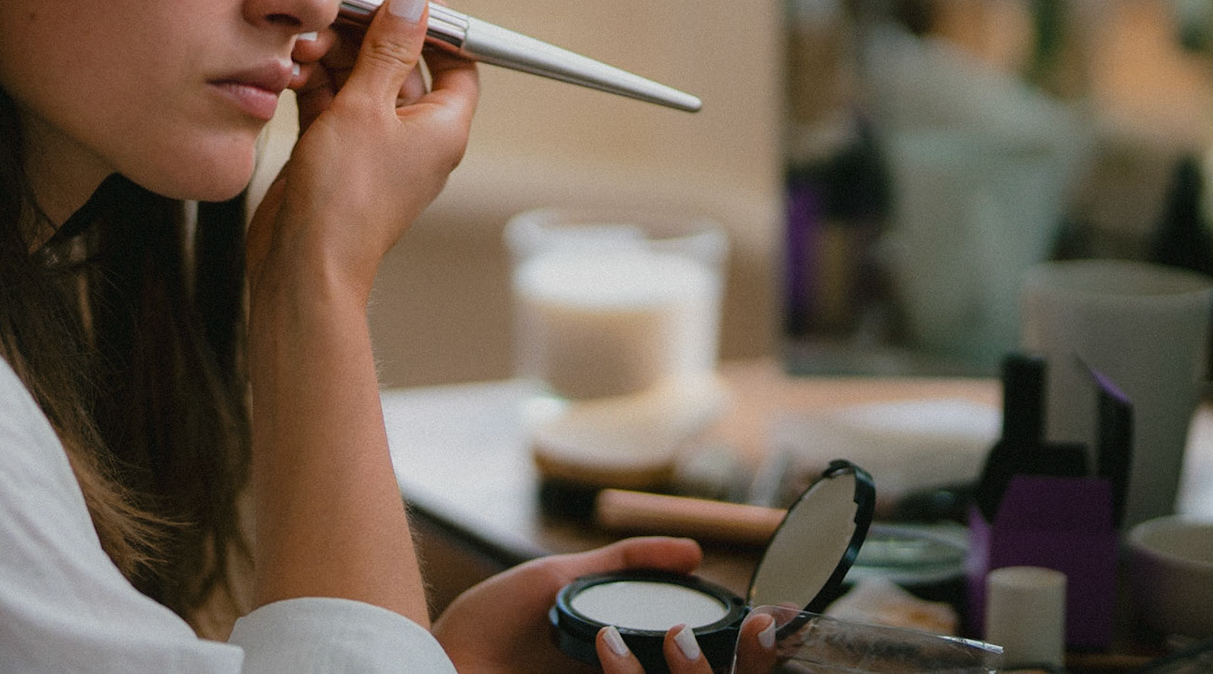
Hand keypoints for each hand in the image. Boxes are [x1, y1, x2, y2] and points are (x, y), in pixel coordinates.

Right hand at [244, 0, 475, 297]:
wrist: (302, 263)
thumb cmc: (345, 197)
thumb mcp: (367, 107)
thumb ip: (388, 50)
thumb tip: (414, 2)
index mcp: (442, 127)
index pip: (457, 62)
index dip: (434, 25)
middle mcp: (413, 135)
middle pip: (400, 64)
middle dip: (366, 36)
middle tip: (333, 15)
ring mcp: (373, 145)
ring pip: (360, 80)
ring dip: (332, 58)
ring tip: (304, 47)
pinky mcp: (335, 152)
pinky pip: (331, 103)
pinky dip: (313, 83)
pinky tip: (292, 70)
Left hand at [432, 538, 778, 673]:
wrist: (435, 660)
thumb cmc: (493, 625)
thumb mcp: (562, 583)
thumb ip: (624, 565)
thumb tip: (692, 551)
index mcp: (625, 658)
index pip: (695, 657)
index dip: (744, 648)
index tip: (776, 624)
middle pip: (693, 673)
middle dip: (744, 661)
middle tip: (766, 636)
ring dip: (698, 667)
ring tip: (704, 642)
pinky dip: (636, 668)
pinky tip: (624, 651)